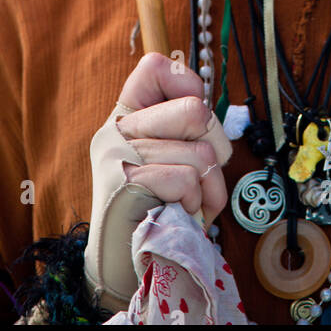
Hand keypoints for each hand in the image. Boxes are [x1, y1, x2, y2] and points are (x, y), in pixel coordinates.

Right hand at [84, 53, 231, 312]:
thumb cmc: (157, 207)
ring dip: (208, 188)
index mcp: (125, 114)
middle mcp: (115, 129)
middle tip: (202, 178)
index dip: (188, 86)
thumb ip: (182, 127)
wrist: (124, 266)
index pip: (156, 65)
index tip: (191, 123)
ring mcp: (117, 156)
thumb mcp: (167, 156)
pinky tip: (178, 215)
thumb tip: (206, 108)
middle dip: (215, 149)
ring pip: (199, 152)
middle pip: (194, 110)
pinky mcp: (125, 186)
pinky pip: (186, 180)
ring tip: (190, 204)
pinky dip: (194, 204)